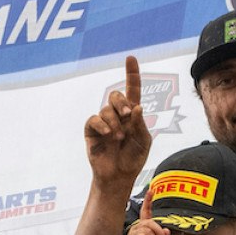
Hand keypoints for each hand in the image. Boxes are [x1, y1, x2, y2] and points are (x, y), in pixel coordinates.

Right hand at [84, 55, 151, 189]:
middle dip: (121, 102)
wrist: (119, 176)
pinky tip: (108, 134)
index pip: (133, 90)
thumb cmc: (133, 158)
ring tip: (119, 137)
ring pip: (106, 109)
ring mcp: (103, 122)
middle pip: (116, 95)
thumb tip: (137, 107)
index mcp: (132, 114)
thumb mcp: (143, 141)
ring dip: (114, 121)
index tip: (131, 58)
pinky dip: (102, 125)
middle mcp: (117, 115)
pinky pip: (94, 119)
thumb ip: (140, 124)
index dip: (132, 74)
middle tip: (127, 115)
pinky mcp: (91, 130)